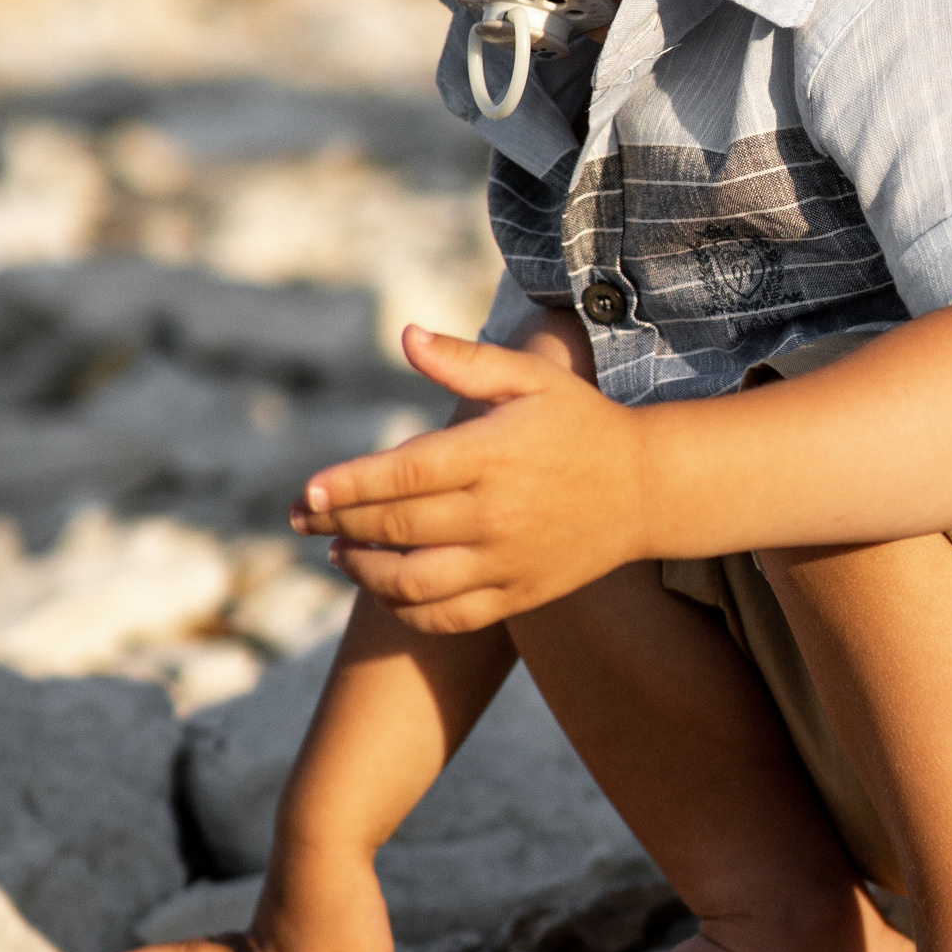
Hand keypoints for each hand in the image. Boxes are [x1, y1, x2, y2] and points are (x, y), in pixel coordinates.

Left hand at [292, 324, 647, 631]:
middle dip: (336, 522)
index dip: (347, 485)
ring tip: (337, 552)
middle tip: (302, 516)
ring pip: (412, 582)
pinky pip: (446, 616)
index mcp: (492, 454)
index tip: (308, 489)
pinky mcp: (518, 595)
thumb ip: (465, 360)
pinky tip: (384, 587)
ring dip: (362, 570)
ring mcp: (507, 561)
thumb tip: (405, 335)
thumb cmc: (581, 423)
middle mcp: (496, 513)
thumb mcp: (531, 379)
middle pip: (394, 527)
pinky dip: (403, 609)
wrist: (648, 489)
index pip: (401, 473)